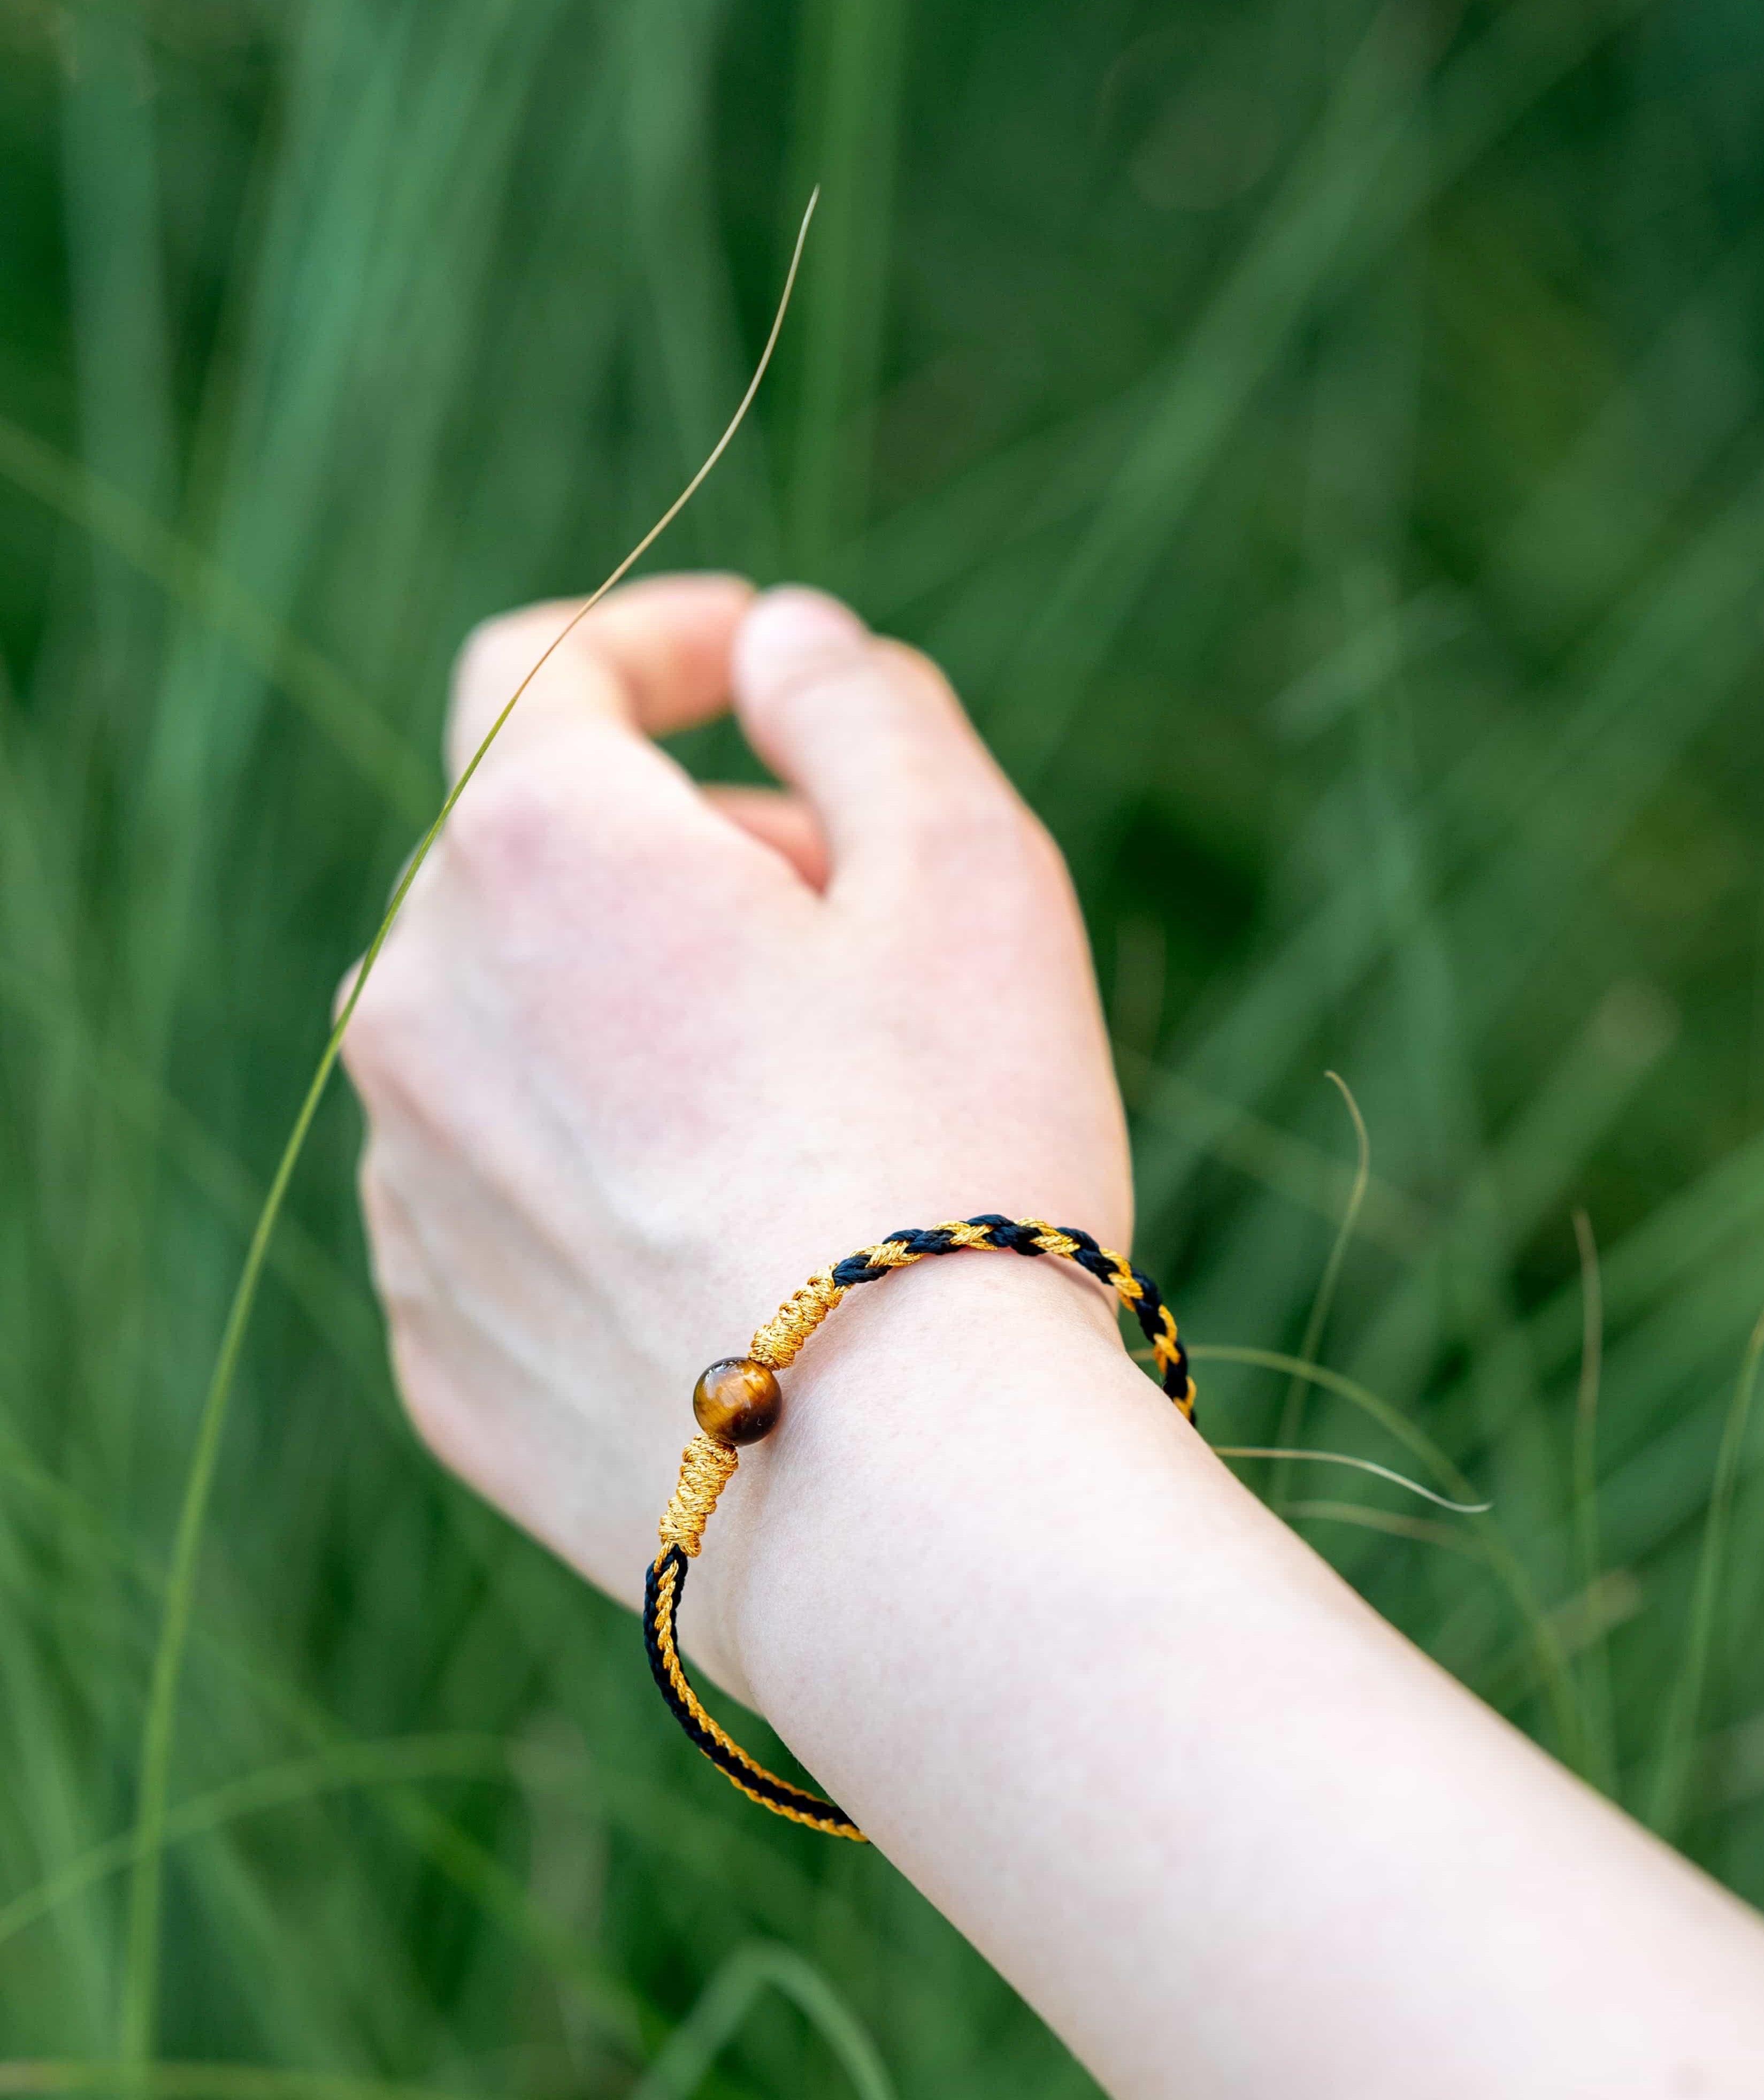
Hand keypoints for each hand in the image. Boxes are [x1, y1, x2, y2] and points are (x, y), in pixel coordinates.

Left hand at [340, 576, 1131, 1694]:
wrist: (903, 1504)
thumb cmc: (960, 1154)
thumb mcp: (971, 871)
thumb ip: (864, 707)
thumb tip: (786, 640)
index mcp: (535, 854)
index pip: (545, 666)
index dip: (662, 640)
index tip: (760, 670)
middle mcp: (414, 1005)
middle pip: (544, 857)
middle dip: (696, 849)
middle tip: (859, 932)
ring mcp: (410, 1187)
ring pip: (519, 1027)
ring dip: (646, 1010)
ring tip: (817, 1108)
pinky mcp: (436, 1337)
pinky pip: (509, 1187)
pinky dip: (607, 1165)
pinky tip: (746, 1246)